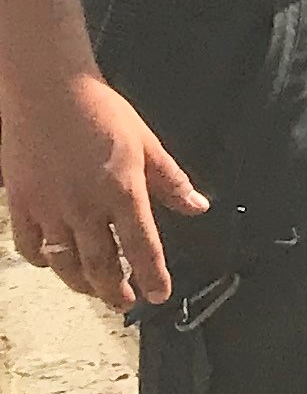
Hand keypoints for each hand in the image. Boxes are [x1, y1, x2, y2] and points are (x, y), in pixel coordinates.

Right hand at [2, 70, 205, 308]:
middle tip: (124, 303)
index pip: (142, 247)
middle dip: (115, 290)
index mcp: (122, 192)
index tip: (159, 295)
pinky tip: (53, 262)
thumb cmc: (100, 111)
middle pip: (101, 264)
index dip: (152, 276)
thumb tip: (198, 206)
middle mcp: (85, 208)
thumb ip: (171, 180)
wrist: (47, 90)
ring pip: (65, 262)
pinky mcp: (22, 203)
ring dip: (82, 283)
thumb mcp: (146, 143)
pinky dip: (43, 260)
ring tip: (94, 291)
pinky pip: (29, 244)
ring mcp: (50, 208)